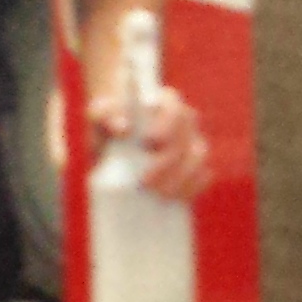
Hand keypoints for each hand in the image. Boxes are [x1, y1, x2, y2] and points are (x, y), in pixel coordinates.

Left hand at [87, 84, 211, 203]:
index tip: (149, 142)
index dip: (167, 125)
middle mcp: (184, 121)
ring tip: (160, 195)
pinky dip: (193, 188)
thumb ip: (104, 115)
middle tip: (146, 182)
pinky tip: (177, 199)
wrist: (112, 139)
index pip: (175, 109)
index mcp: (166, 102)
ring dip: (183, 179)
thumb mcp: (99, 115)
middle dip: (169, 164)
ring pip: (198, 159)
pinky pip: (202, 176)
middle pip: (187, 140)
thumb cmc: (107, 121)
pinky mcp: (193, 165)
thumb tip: (122, 128)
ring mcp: (191, 142)